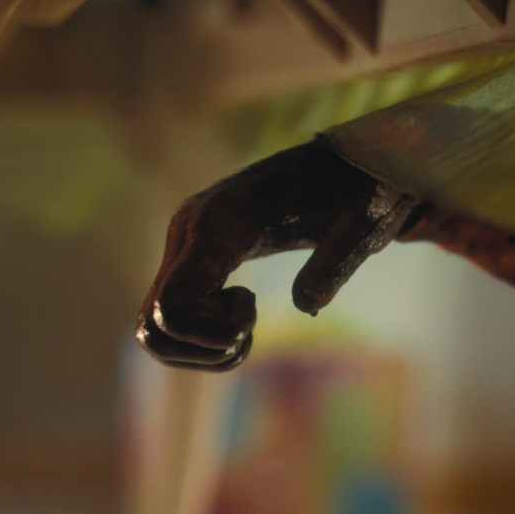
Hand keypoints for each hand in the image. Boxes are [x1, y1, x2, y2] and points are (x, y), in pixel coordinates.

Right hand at [136, 140, 414, 370]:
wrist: (354, 164)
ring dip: (200, 349)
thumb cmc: (362, 192)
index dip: (211, 335)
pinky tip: (238, 319)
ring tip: (245, 328)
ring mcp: (184, 245)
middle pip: (151, 324)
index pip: (170, 306)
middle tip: (250, 328)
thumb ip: (336, 262)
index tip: (255, 310)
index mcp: (221, 222)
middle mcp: (188, 231)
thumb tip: (306, 305)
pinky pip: (167, 316)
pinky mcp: (191, 256)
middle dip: (205, 347)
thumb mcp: (363, 227)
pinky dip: (199, 339)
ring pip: (151, 328)